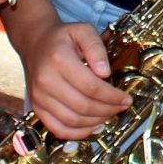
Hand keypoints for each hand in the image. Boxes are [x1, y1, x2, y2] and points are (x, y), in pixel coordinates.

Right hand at [20, 21, 131, 139]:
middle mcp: (45, 81)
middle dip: (108, 110)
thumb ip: (96, 48)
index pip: (91, 87)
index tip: (127, 98)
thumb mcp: (83, 31)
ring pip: (72, 120)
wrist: (35, 43)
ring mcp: (39, 97)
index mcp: (59, 60)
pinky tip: (93, 126)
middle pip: (83, 106)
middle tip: (122, 106)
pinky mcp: (37, 108)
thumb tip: (105, 73)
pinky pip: (58, 129)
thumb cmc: (63, 38)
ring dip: (96, 122)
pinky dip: (78, 133)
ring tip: (110, 114)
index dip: (112, 96)